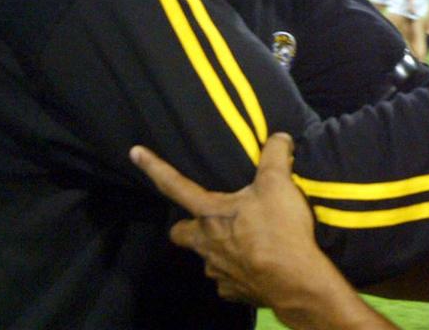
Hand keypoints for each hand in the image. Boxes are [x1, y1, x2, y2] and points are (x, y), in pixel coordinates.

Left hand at [130, 135, 337, 311]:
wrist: (294, 281)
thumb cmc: (278, 229)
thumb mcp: (279, 183)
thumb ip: (275, 155)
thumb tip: (279, 136)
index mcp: (210, 213)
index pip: (175, 185)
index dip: (154, 167)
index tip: (134, 153)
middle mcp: (205, 244)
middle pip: (180, 233)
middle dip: (187, 226)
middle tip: (207, 220)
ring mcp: (216, 271)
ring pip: (207, 257)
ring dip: (219, 248)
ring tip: (244, 241)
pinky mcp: (232, 292)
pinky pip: (228, 279)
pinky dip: (239, 271)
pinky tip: (257, 264)